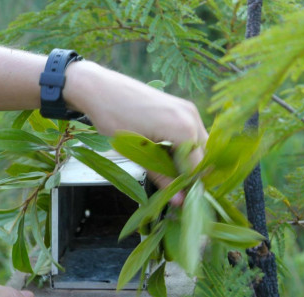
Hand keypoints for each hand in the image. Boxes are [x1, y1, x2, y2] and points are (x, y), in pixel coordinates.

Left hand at [64, 61, 207, 200]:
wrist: (100, 88)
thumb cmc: (114, 118)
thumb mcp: (137, 154)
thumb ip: (162, 178)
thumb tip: (179, 201)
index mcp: (184, 129)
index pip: (199, 168)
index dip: (190, 187)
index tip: (180, 200)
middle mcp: (192, 117)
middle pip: (203, 157)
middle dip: (190, 173)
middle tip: (171, 187)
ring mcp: (188, 110)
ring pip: (199, 145)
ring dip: (187, 160)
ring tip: (165, 169)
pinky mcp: (181, 106)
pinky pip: (191, 133)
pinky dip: (183, 146)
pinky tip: (164, 152)